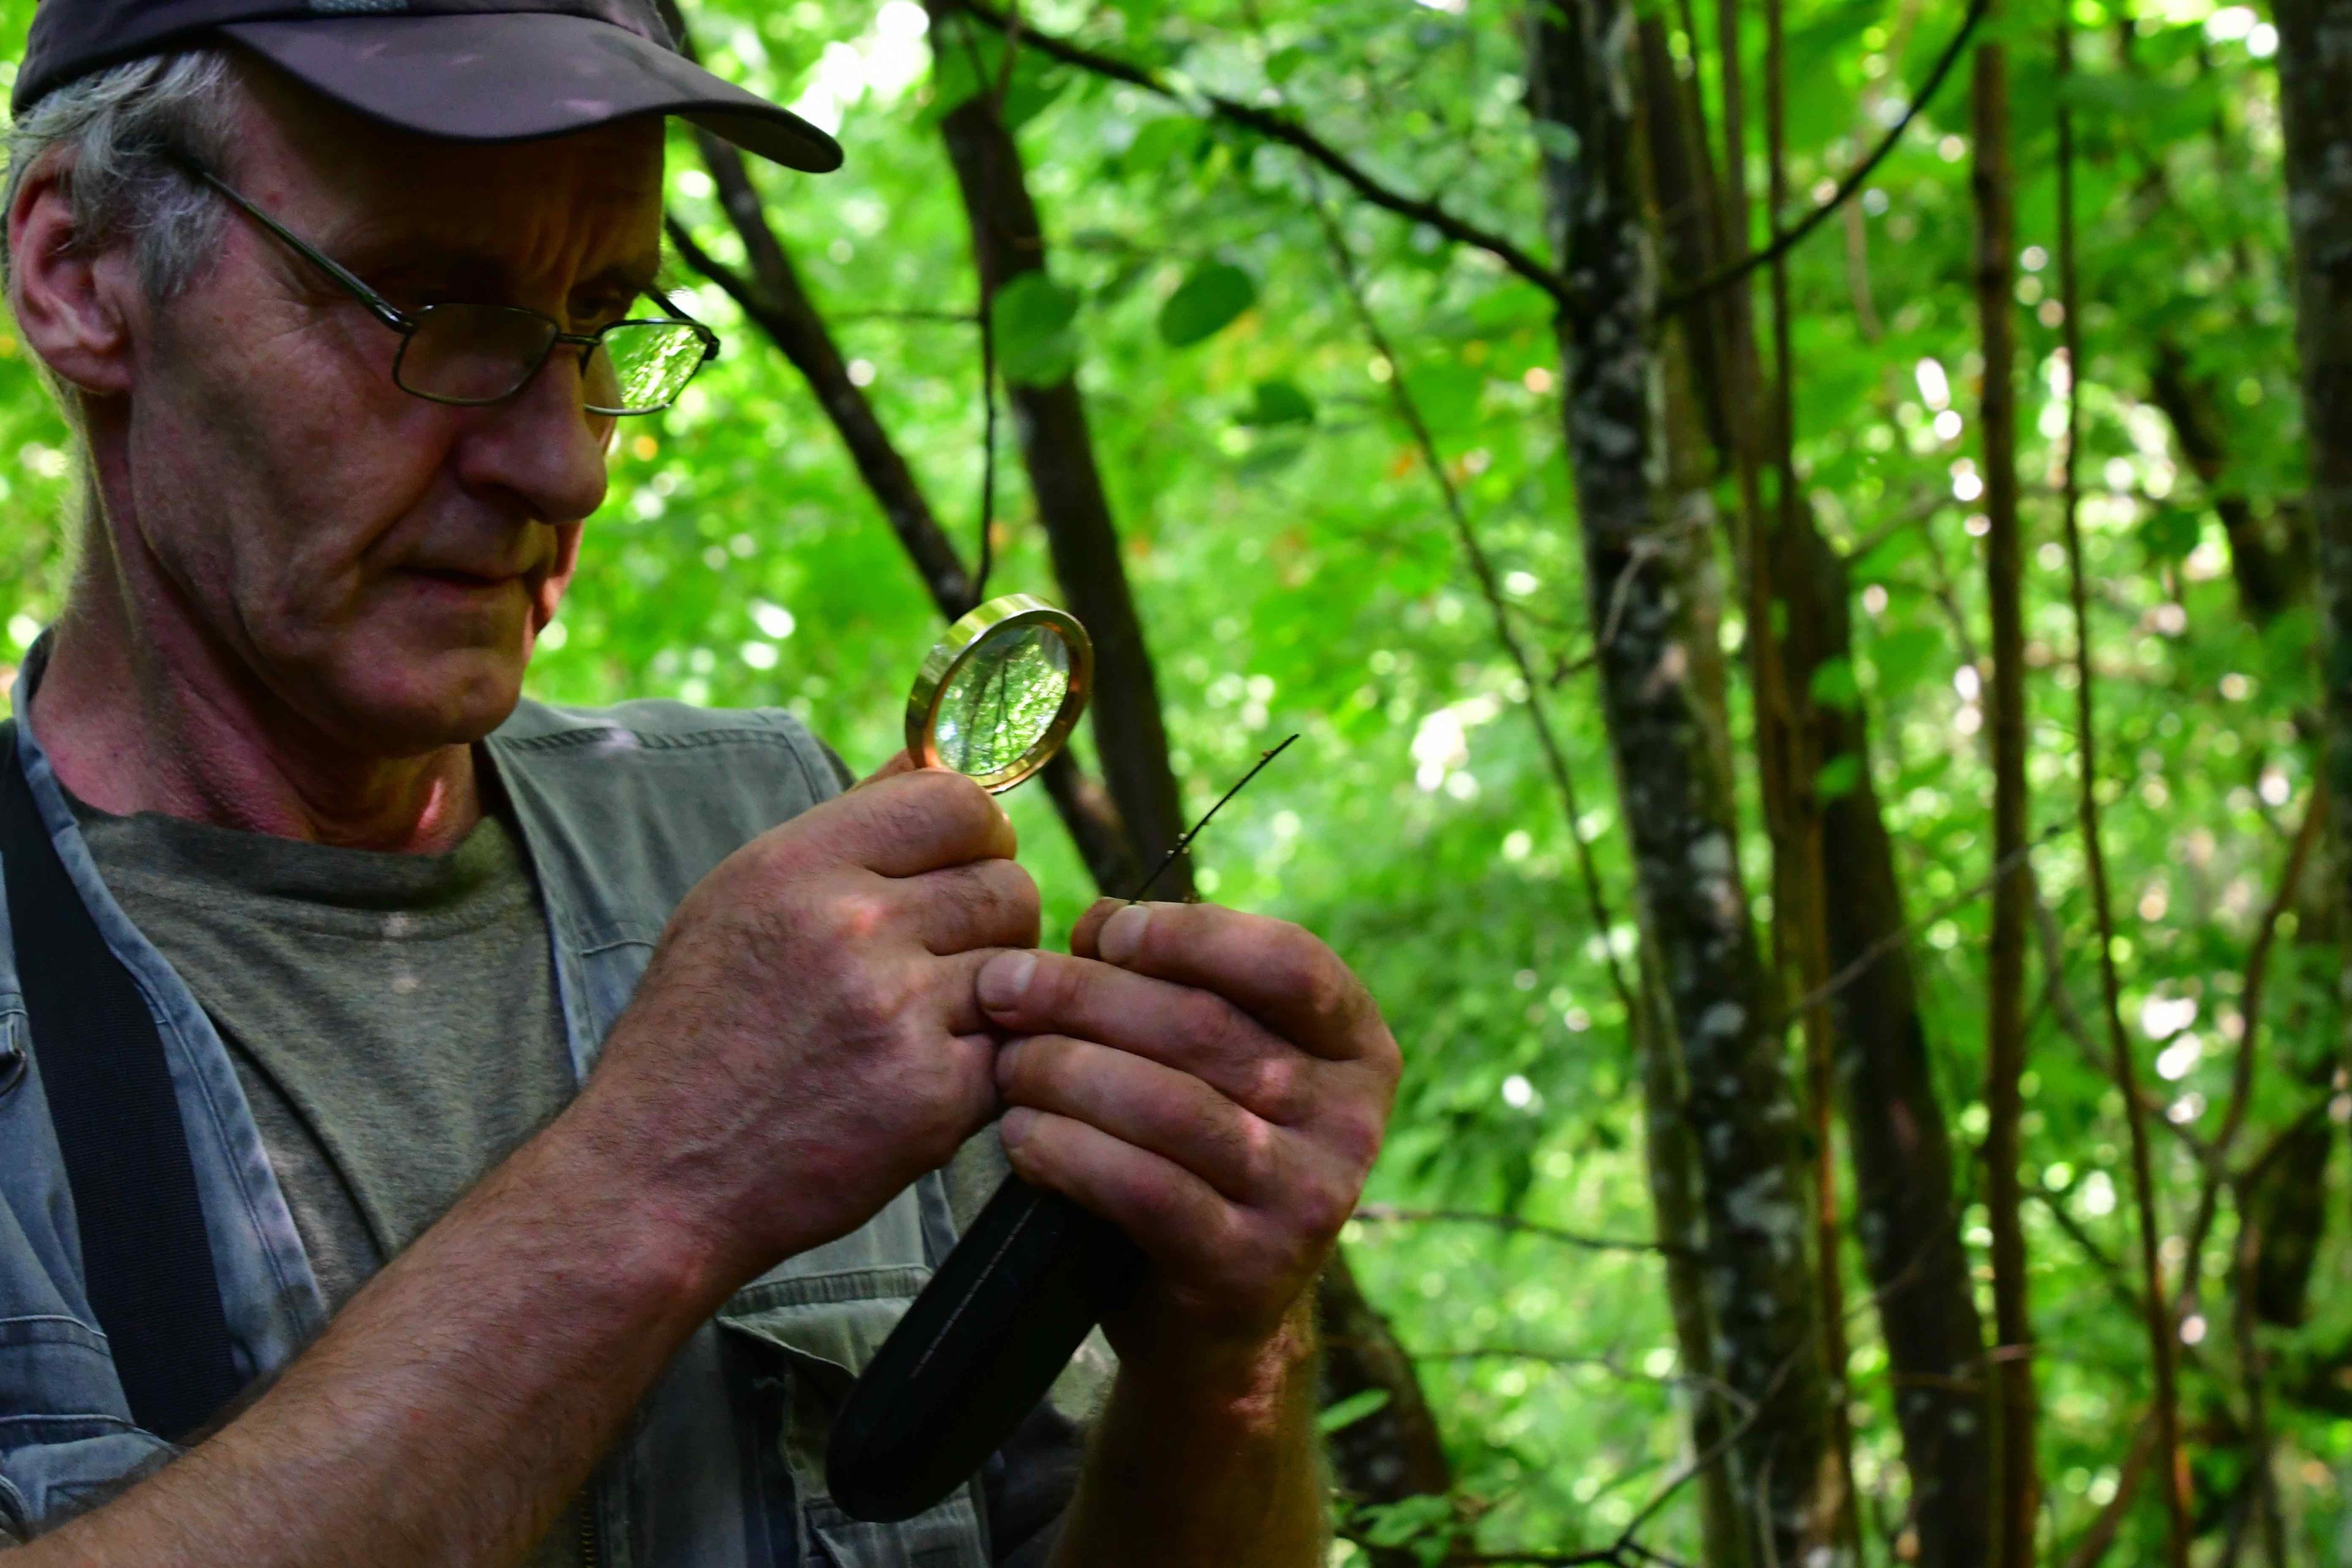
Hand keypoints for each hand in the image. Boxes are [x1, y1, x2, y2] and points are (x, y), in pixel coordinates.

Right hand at [582, 768, 1039, 1279]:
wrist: (657, 1178)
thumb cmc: (698, 1035)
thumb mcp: (739, 900)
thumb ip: (846, 827)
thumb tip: (931, 756)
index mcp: (800, 865)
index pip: (957, 801)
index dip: (980, 833)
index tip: (965, 865)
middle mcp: (851, 926)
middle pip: (1007, 882)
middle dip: (996, 919)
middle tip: (951, 959)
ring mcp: (897, 1012)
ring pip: (1024, 965)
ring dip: (998, 994)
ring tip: (934, 1021)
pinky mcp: (933, 1095)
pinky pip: (1013, 1050)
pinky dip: (985, 1068)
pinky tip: (926, 1080)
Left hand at [975, 900, 1398, 1360]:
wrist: (1213, 1314)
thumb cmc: (1199, 1153)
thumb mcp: (1205, 1059)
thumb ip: (1167, 983)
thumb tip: (1098, 921)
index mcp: (1356, 1048)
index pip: (1291, 963)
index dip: (1190, 935)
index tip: (1104, 930)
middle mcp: (1351, 1122)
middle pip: (1207, 1028)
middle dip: (1085, 996)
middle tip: (1001, 988)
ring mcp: (1308, 1200)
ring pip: (1168, 1105)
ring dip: (1063, 1071)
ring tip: (1005, 1062)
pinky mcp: (1248, 1268)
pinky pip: (1143, 1188)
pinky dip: (1067, 1151)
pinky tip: (1021, 1133)